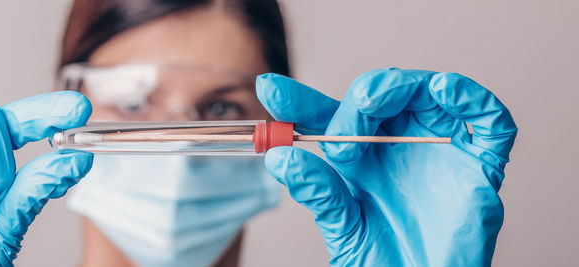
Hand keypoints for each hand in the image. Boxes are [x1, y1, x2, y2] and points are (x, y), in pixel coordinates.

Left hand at [256, 69, 516, 265]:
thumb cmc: (384, 263)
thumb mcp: (343, 227)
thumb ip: (318, 192)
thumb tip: (280, 158)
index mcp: (360, 159)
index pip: (328, 118)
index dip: (300, 101)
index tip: (269, 90)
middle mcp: (398, 148)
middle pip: (381, 96)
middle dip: (357, 98)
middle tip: (338, 134)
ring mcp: (440, 153)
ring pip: (428, 94)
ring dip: (401, 85)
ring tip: (372, 99)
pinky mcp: (481, 167)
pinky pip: (489, 122)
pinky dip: (471, 98)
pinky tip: (444, 89)